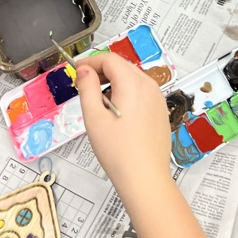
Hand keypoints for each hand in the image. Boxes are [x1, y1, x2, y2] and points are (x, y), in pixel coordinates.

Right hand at [75, 53, 171, 192]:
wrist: (145, 178)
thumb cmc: (118, 152)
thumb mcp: (94, 118)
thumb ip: (87, 88)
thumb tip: (84, 70)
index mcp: (133, 84)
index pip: (109, 59)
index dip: (91, 61)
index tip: (77, 69)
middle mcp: (149, 86)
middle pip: (122, 66)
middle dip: (101, 71)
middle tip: (84, 84)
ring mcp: (157, 98)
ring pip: (132, 78)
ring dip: (114, 81)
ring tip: (99, 102)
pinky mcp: (160, 110)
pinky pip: (141, 91)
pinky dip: (127, 92)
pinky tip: (117, 113)